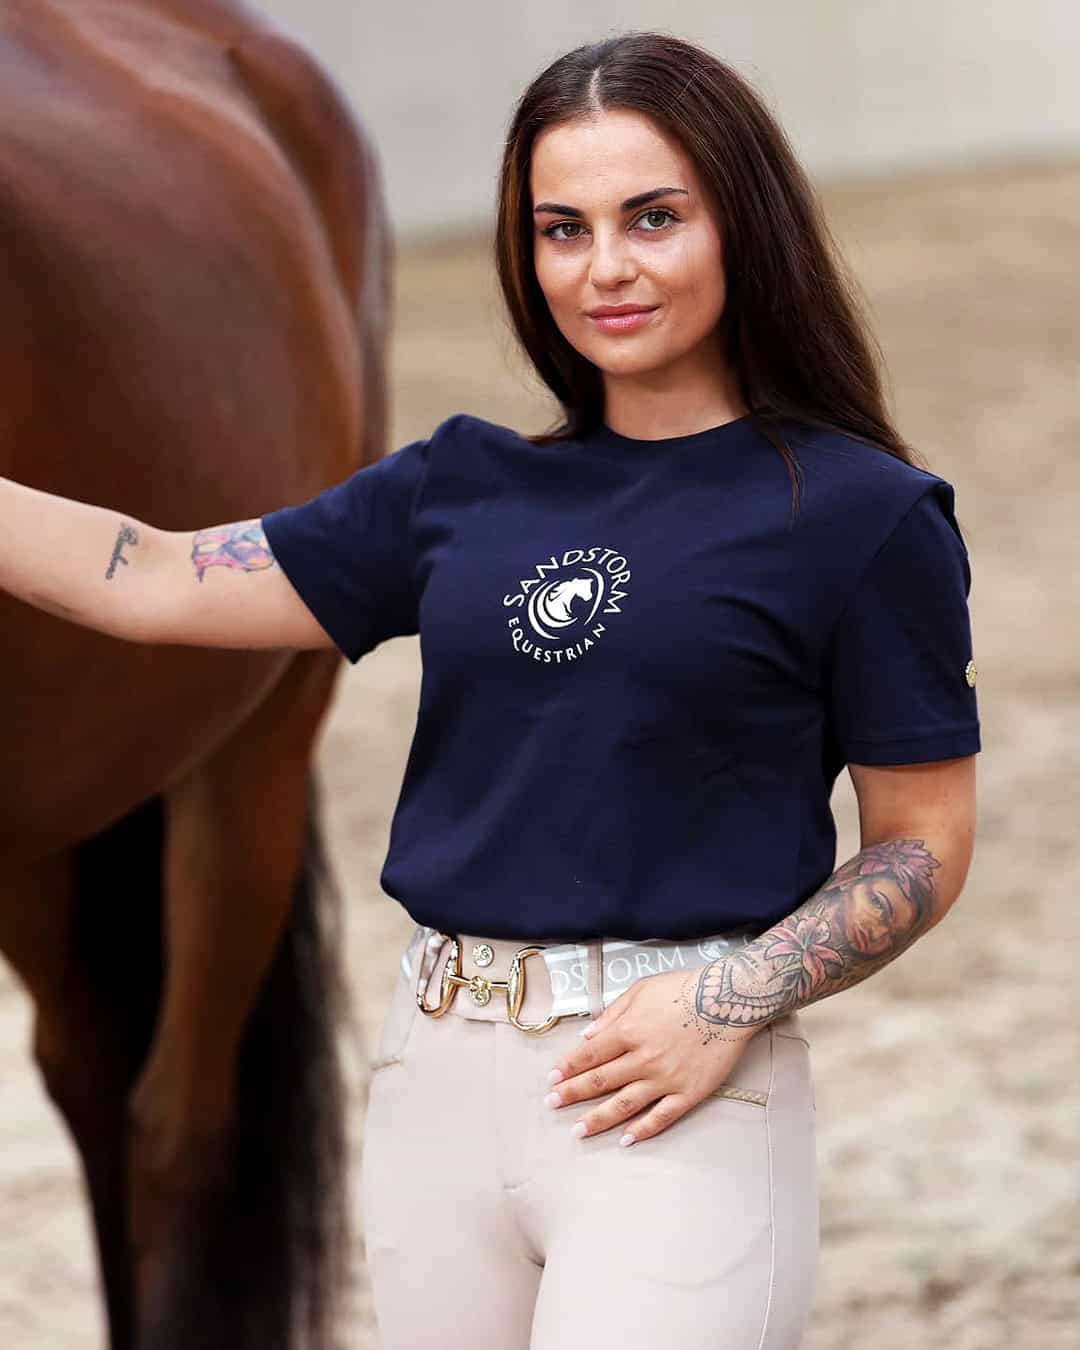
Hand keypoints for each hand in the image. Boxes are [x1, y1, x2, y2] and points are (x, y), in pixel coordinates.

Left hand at [544, 964, 763, 1144]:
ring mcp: (665, 1078)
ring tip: (579, 1131)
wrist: (727, 1000)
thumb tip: (588, 1034)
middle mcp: (642, 1058)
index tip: (552, 1079)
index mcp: (628, 1030)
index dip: (568, 1068)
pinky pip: (662, 1116)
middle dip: (572, 1094)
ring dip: (598, 1119)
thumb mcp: (641, 990)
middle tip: (552, 1105)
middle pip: (600, 1081)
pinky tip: (626, 1140)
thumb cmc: (683, 989)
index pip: (589, 1054)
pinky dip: (642, 1130)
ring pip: (624, 1104)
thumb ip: (612, 1013)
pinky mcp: (688, 1092)